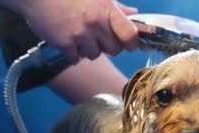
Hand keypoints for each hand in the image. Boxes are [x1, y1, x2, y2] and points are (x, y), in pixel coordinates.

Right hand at [7, 0, 139, 63]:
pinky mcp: (64, 44)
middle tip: (98, 37)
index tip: (128, 43)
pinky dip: (73, 53)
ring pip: (95, 55)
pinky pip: (76, 58)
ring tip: (79, 35)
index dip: (132, 42)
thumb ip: (116, 7)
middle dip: (108, 46)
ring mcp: (80, 34)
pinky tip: (67, 40)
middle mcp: (95, 22)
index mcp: (106, 9)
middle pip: (114, 49)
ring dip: (89, 49)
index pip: (130, 35)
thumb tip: (133, 14)